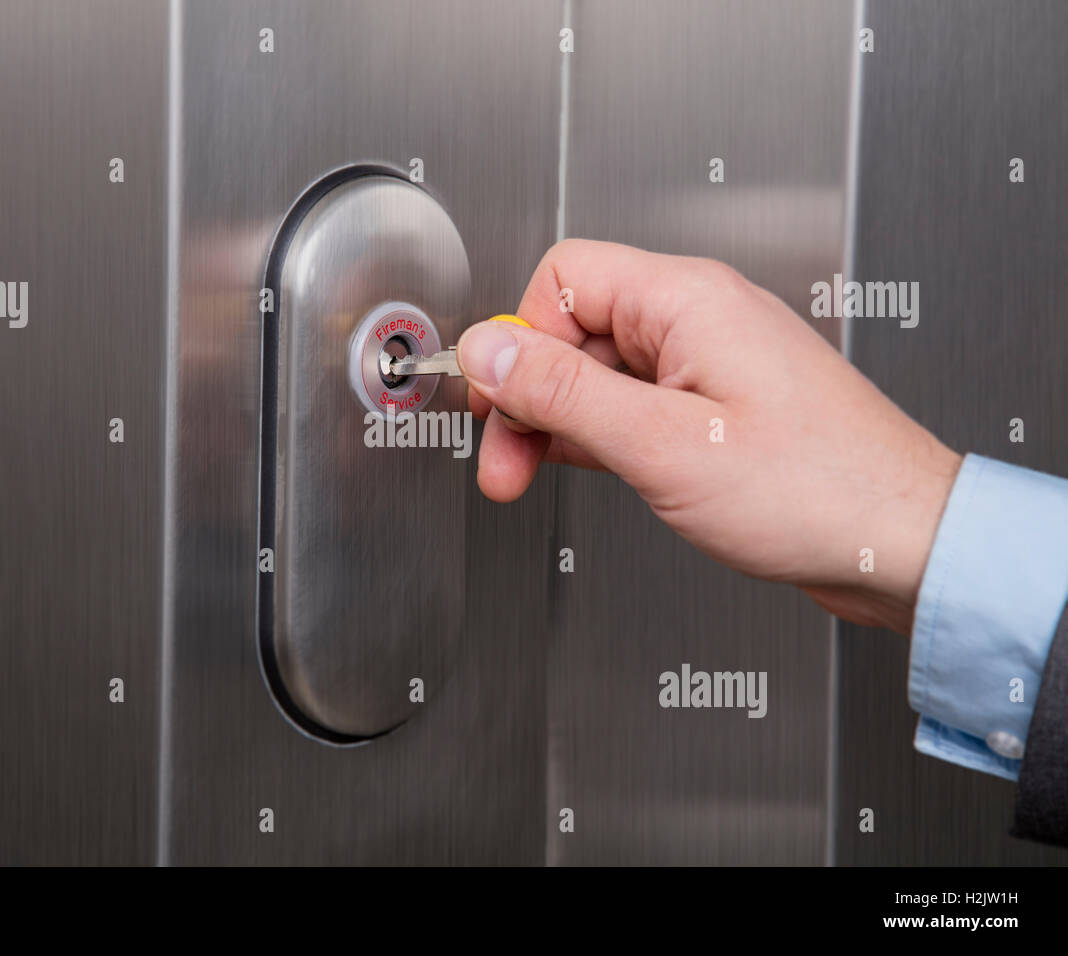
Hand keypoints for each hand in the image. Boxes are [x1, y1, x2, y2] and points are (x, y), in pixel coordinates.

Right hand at [456, 239, 961, 634]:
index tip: (499, 403)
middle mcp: (698, 319)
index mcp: (687, 301)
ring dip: (556, 421)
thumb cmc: (816, 491)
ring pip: (599, 372)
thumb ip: (562, 393)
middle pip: (574, 329)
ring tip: (529, 474)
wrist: (902, 541)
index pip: (563, 280)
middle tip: (504, 459)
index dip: (519, 340)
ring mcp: (708, 365)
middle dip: (528, 393)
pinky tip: (579, 468)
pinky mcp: (714, 408)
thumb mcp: (659, 444)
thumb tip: (488, 349)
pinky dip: (596, 435)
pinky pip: (632, 404)